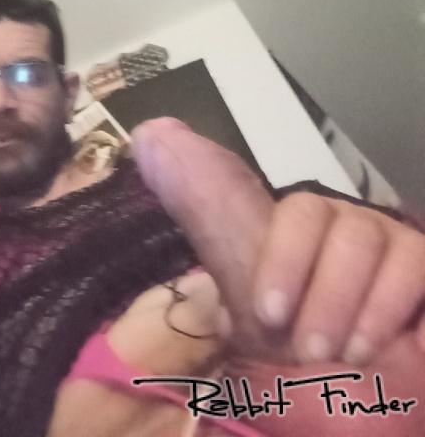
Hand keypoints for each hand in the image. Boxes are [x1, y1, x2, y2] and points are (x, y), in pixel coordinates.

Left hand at [130, 117, 424, 365]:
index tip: (218, 233)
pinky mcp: (420, 262)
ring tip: (333, 351)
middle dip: (294, 272)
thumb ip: (209, 225)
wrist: (369, 424)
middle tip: (290, 335)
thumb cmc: (309, 383)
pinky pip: (412, 257)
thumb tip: (148, 136)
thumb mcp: (245, 315)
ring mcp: (378, 243)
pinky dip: (386, 302)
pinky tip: (373, 342)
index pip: (242, 188)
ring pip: (359, 231)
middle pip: (308, 209)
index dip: (216, 186)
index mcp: (273, 241)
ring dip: (339, 298)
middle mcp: (324, 231)